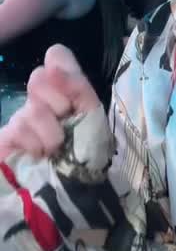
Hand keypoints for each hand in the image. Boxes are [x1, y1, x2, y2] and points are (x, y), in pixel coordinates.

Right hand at [0, 45, 100, 161]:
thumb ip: (78, 86)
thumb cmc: (85, 157)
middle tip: (67, 130)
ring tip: (55, 152)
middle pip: (39, 77)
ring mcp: (20, 119)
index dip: (65, 73)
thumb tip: (53, 53)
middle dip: (59, 105)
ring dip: (51, 135)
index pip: (57, 57)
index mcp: (65, 91)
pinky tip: (38, 157)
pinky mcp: (4, 139)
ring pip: (32, 109)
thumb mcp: (92, 119)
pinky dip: (34, 145)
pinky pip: (17, 129)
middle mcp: (40, 100)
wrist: (71, 197)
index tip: (72, 97)